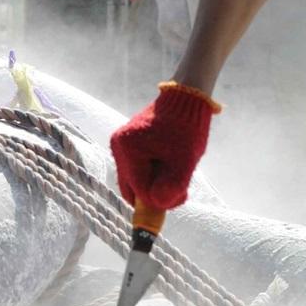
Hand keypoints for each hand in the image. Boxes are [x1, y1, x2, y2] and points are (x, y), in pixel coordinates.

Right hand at [109, 81, 219, 210]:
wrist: (185, 100)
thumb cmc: (187, 129)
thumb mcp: (185, 161)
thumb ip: (172, 186)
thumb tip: (157, 205)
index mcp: (129, 150)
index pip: (140, 192)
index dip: (160, 200)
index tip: (181, 194)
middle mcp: (118, 147)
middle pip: (133, 189)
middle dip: (156, 193)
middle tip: (179, 188)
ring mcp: (119, 145)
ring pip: (134, 181)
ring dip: (154, 183)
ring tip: (174, 169)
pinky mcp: (125, 144)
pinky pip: (135, 170)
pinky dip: (151, 173)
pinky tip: (167, 162)